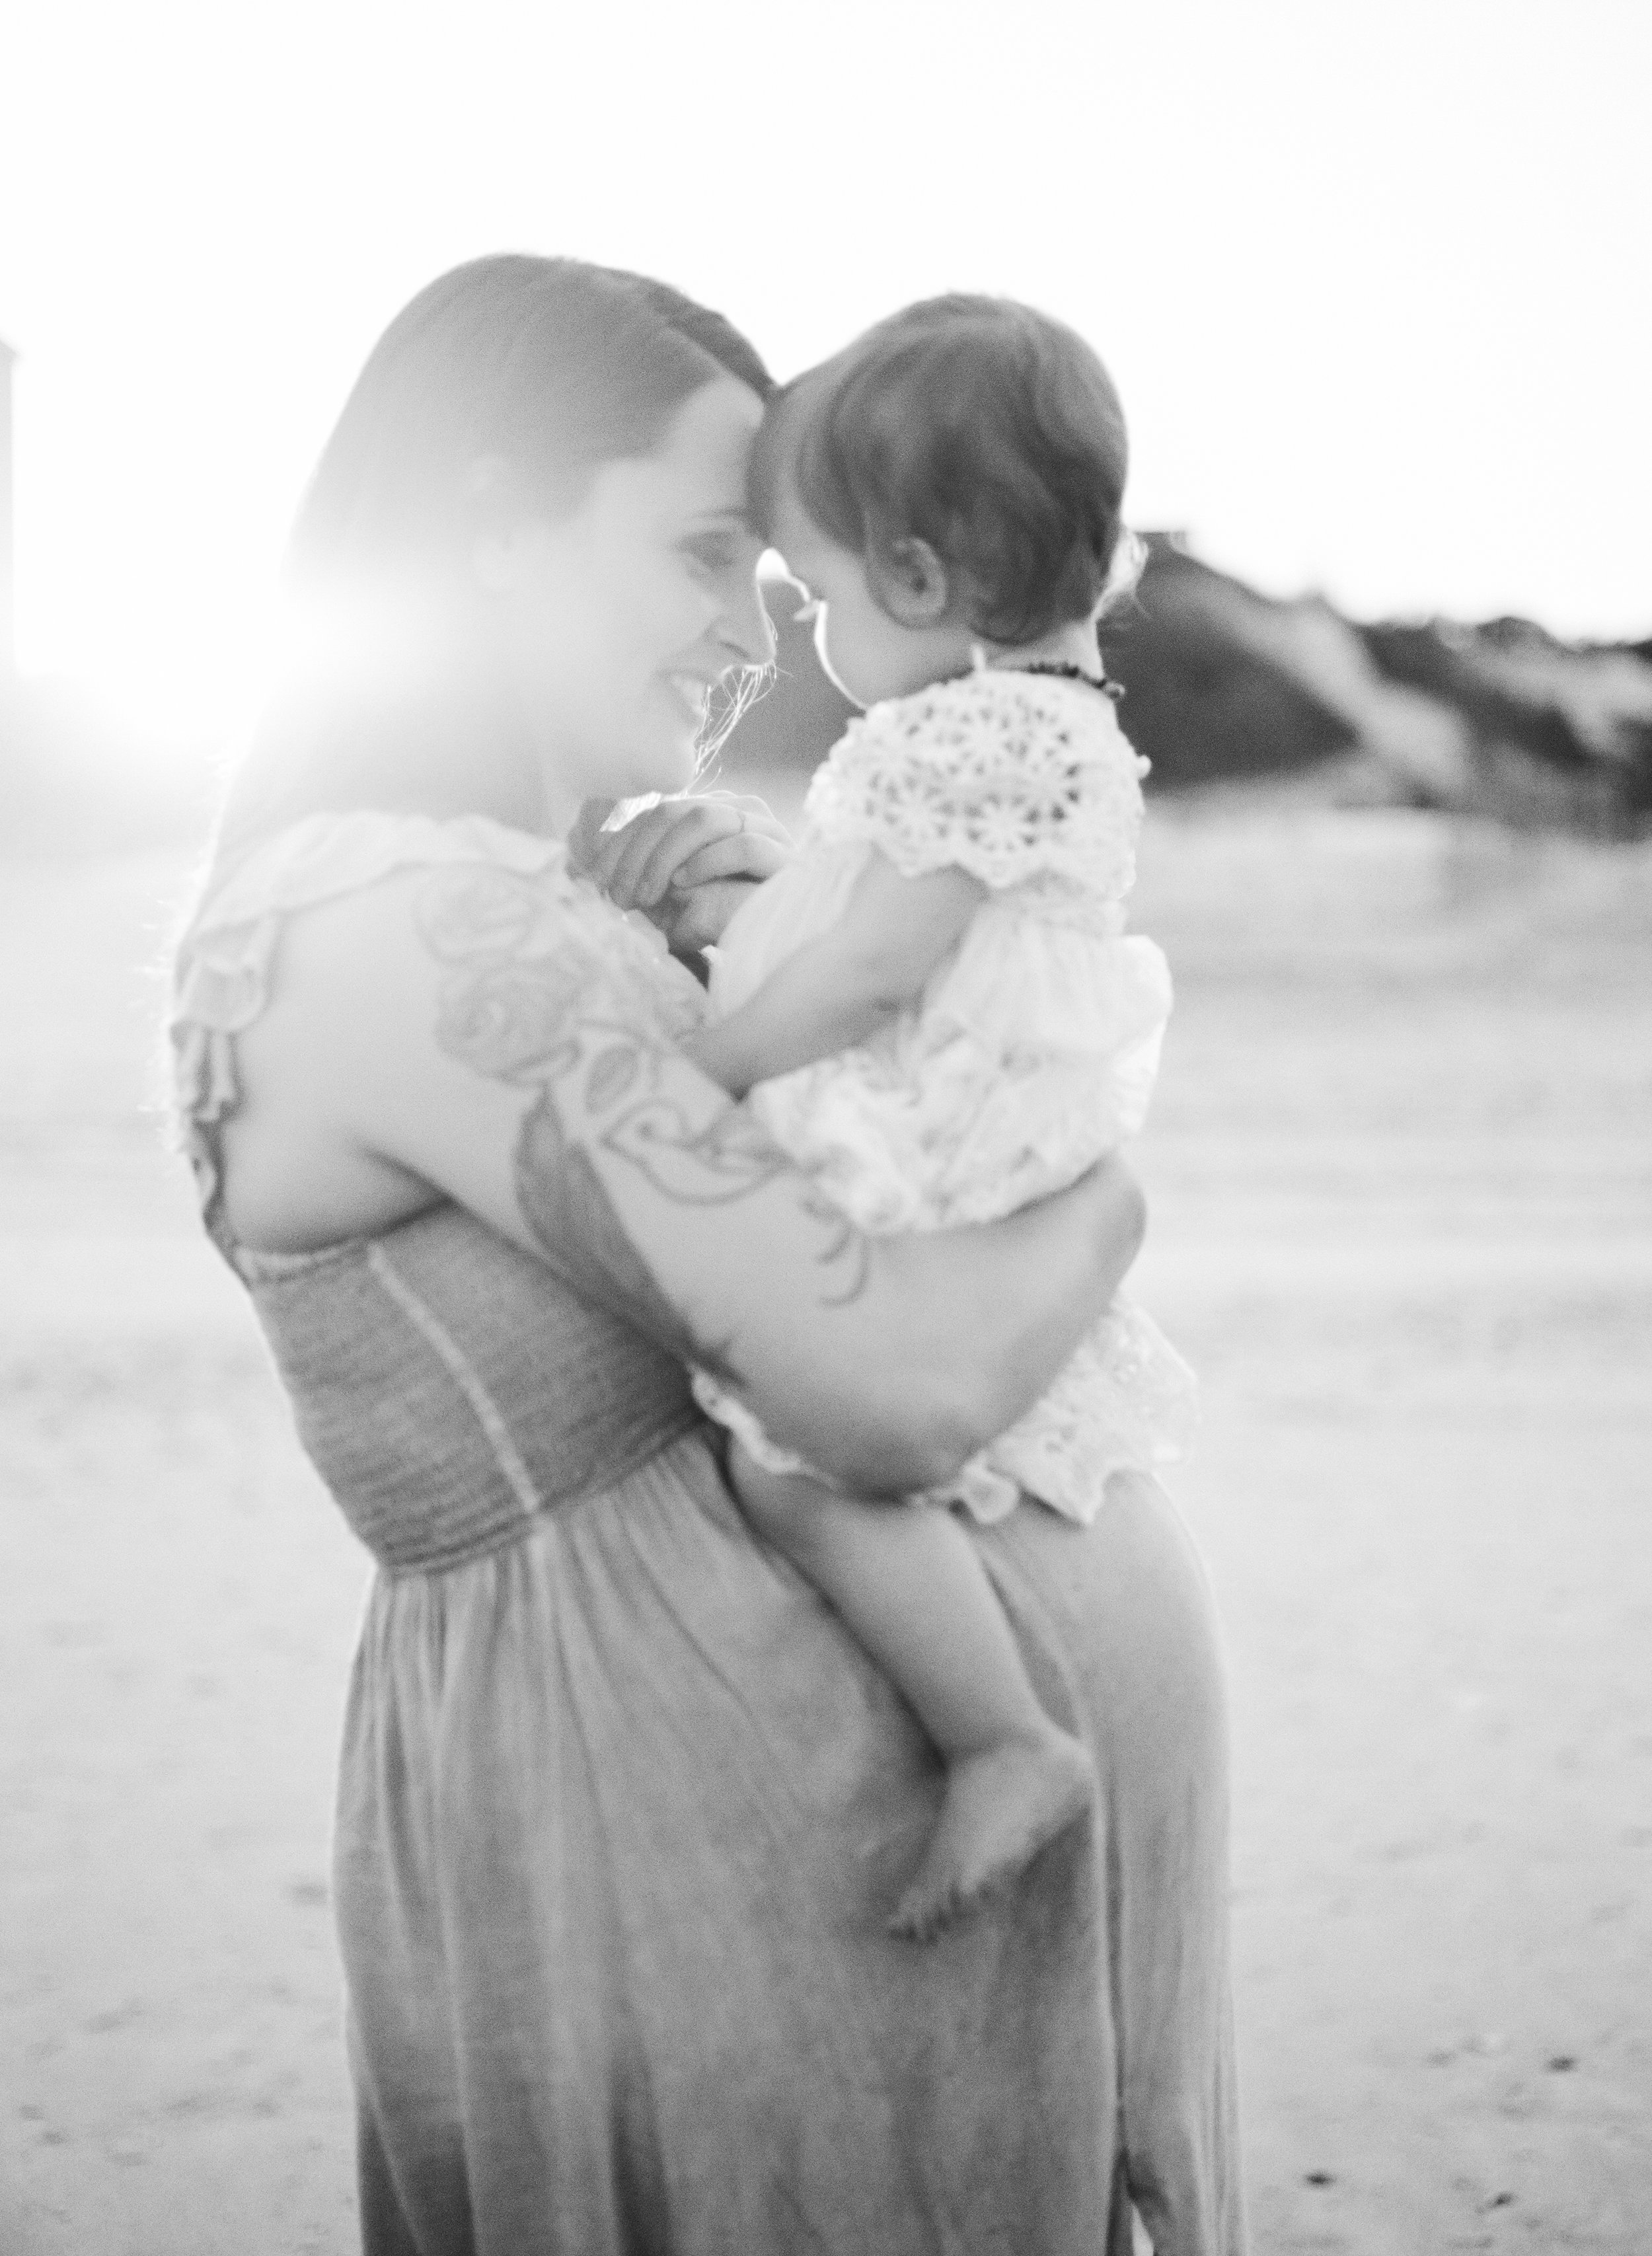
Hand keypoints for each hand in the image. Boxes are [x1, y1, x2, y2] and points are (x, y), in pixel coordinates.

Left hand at [568, 792, 792, 954]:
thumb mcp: (667, 899)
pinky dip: (707, 863)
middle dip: (635, 855)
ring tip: (648, 895)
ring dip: (663, 857)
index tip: (597, 883)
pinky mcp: (784, 854)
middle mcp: (736, 810)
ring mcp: (765, 827)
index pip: (654, 813)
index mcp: (708, 812)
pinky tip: (685, 886)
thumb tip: (580, 870)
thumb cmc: (718, 922)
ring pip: (702, 818)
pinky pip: (742, 843)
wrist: (772, 945)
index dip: (620, 845)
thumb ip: (636, 878)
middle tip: (619, 896)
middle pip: (671, 811)